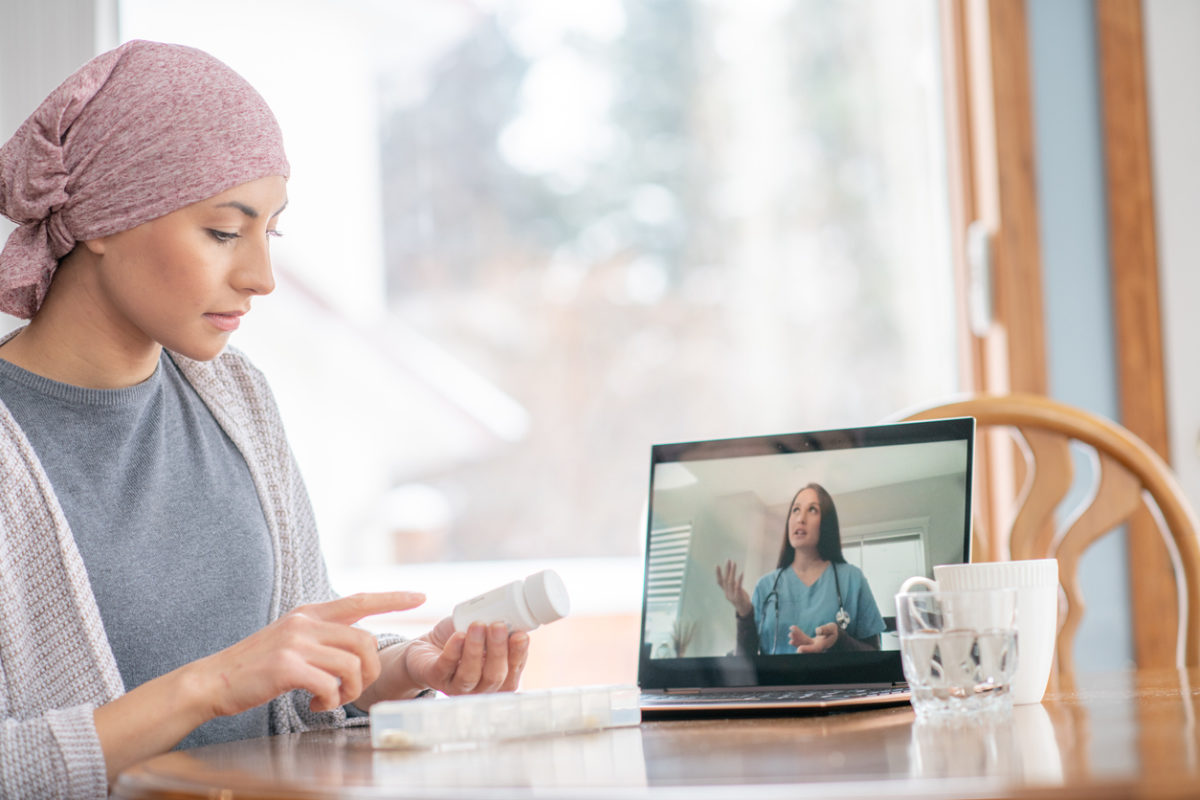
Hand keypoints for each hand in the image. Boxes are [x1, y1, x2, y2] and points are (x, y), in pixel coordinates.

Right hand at [197, 592, 425, 716]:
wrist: (212, 681)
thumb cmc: (255, 667)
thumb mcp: (290, 639)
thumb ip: (320, 635)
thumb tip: (354, 642)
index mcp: (309, 613)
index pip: (360, 600)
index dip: (393, 599)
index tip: (421, 598)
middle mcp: (306, 623)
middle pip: (365, 641)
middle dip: (369, 671)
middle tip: (351, 690)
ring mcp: (296, 643)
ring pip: (352, 664)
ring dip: (349, 690)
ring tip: (330, 699)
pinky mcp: (287, 667)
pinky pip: (330, 684)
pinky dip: (330, 701)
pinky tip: (315, 704)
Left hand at [356, 618, 529, 706]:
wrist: (427, 646)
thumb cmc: (460, 639)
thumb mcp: (483, 632)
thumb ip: (498, 627)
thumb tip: (516, 613)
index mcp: (496, 679)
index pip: (512, 674)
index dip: (519, 656)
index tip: (521, 635)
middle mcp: (479, 687)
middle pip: (494, 677)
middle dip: (498, 650)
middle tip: (498, 625)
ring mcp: (456, 685)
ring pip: (470, 675)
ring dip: (475, 649)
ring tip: (478, 625)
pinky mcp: (435, 677)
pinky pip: (446, 667)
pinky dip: (454, 650)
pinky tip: (458, 636)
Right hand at [715, 560, 752, 616]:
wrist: (745, 611)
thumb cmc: (740, 599)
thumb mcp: (735, 591)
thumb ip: (733, 584)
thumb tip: (732, 574)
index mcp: (726, 592)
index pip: (720, 582)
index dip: (718, 574)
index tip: (716, 565)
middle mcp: (727, 593)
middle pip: (725, 580)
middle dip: (727, 569)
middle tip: (728, 560)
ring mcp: (732, 596)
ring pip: (731, 582)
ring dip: (732, 572)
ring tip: (734, 563)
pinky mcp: (738, 598)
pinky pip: (738, 587)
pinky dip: (739, 579)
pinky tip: (741, 573)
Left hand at [791, 622, 838, 653]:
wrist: (834, 634)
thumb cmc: (833, 631)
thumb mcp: (832, 628)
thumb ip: (826, 629)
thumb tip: (818, 631)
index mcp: (823, 645)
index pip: (814, 649)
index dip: (807, 649)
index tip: (799, 649)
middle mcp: (817, 647)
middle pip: (806, 646)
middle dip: (798, 641)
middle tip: (790, 635)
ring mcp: (813, 645)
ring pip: (803, 643)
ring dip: (796, 639)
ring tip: (790, 634)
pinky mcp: (810, 643)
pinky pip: (802, 641)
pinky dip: (797, 638)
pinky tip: (791, 636)